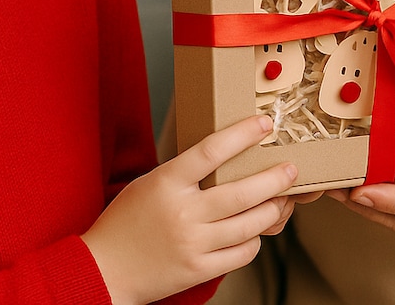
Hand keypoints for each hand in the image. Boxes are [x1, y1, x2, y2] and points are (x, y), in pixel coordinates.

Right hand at [82, 115, 297, 304]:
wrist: (103, 269)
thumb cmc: (127, 220)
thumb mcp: (151, 183)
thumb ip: (186, 172)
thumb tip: (229, 156)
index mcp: (167, 182)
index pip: (211, 151)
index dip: (242, 135)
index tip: (264, 124)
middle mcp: (182, 213)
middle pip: (241, 193)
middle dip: (274, 179)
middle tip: (291, 169)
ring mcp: (192, 243)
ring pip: (248, 224)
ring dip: (272, 210)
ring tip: (281, 200)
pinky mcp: (198, 269)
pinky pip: (241, 254)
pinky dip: (255, 240)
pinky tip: (256, 230)